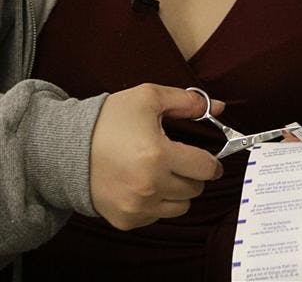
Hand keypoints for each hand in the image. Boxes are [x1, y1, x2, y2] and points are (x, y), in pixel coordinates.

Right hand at [90, 84, 223, 229]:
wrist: (69, 147)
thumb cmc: (110, 120)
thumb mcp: (149, 97)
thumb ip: (187, 101)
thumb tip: (217, 107)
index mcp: (158, 154)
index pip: (205, 168)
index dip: (212, 162)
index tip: (210, 159)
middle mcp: (150, 186)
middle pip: (195, 188)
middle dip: (193, 174)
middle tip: (179, 160)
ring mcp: (137, 207)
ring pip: (180, 207)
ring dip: (178, 191)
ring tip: (163, 172)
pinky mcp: (126, 220)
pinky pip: (157, 217)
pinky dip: (157, 203)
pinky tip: (145, 184)